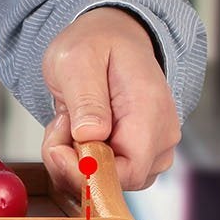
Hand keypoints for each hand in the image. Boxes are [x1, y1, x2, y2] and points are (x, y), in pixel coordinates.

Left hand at [40, 7, 179, 193]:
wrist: (111, 37)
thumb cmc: (96, 44)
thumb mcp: (78, 60)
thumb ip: (86, 97)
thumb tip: (91, 134)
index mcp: (150, 112)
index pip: (127, 172)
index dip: (86, 172)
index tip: (58, 146)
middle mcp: (160, 137)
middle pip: (115, 182)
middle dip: (72, 164)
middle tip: (59, 125)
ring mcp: (153, 148)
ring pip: (107, 182)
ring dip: (73, 161)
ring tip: (67, 121)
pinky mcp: (139, 153)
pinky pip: (105, 175)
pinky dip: (79, 160)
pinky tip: (74, 131)